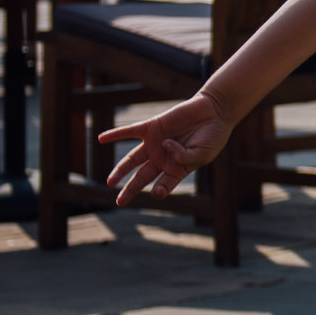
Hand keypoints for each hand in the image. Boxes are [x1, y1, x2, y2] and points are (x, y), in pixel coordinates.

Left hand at [99, 93, 230, 205]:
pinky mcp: (152, 126)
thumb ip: (185, 157)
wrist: (214, 112)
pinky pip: (130, 131)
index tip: (158, 193)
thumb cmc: (212, 136)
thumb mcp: (203, 153)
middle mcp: (162, 158)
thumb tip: (165, 147)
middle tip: (119, 202)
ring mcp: (155, 143)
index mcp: (176, 169)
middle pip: (142, 177)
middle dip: (131, 190)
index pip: (163, 185)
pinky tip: (101, 139)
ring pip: (132, 159)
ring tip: (109, 182)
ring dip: (120, 170)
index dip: (159, 191)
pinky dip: (115, 134)